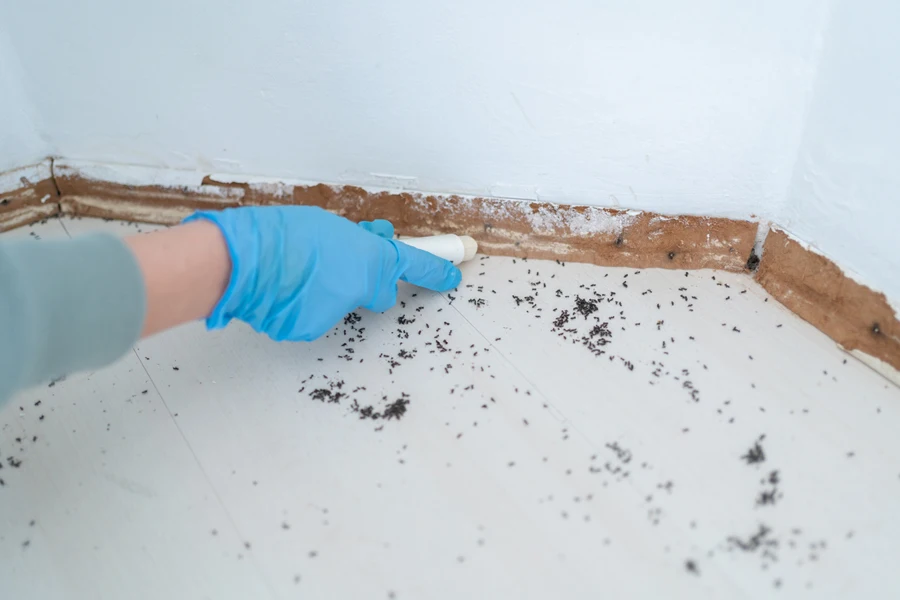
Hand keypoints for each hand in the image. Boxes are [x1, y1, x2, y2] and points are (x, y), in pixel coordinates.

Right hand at [184, 206, 461, 340]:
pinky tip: (282, 290)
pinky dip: (299, 307)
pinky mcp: (309, 330)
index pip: (414, 266)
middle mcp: (360, 289)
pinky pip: (310, 317)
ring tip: (293, 272)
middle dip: (361, 282)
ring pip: (337, 305)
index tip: (453, 274)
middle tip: (333, 266)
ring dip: (323, 292)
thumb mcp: (329, 225)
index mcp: (371, 258)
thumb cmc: (281, 234)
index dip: (436, 270)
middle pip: (375, 292)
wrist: (244, 260)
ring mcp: (336, 314)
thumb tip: (366, 247)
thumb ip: (355, 242)